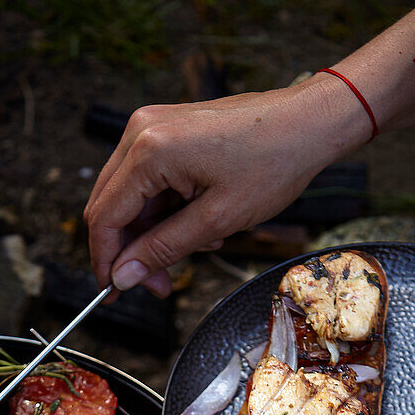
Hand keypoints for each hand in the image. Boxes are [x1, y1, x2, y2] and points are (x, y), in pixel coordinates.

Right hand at [83, 78, 370, 295]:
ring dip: (154, 232)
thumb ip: (162, 249)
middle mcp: (141, 131)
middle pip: (111, 206)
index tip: (116, 292)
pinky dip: (168, 210)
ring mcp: (154, 127)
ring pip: (131, 196)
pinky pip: (151, 180)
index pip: (105, 217)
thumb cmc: (273, 162)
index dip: (106, 260)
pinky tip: (201, 225)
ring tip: (199, 247)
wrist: (309, 122)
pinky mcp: (168, 130)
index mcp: (149, 151)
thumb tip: (124, 276)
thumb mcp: (217, 219)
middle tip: (159, 284)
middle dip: (130, 250)